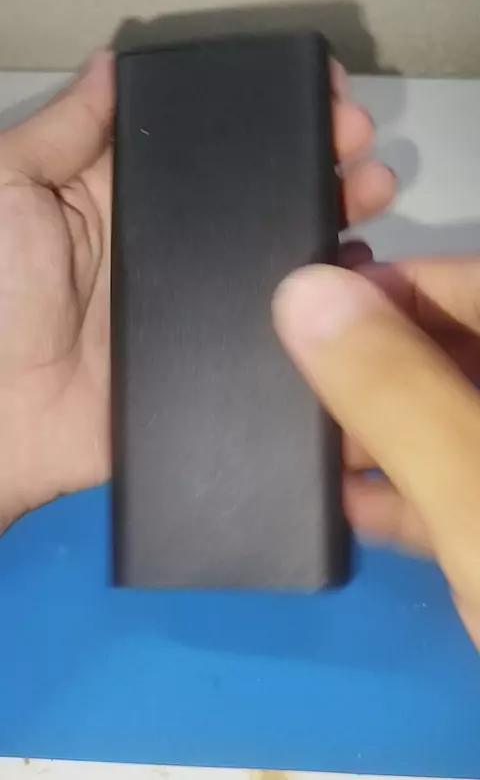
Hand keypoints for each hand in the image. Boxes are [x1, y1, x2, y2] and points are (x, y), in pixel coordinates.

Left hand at [0, 56, 393, 530]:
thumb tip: (111, 64)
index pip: (208, 146)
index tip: (314, 93)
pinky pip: (279, 327)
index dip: (261, 116)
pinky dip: (319, 304)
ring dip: (328, 219)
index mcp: (129, 199)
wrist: (4, 416)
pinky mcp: (218, 356)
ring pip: (276, 255)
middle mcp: (175, 245)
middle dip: (313, 158)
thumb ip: (61, 133)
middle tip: (359, 139)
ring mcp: (201, 303)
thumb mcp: (10, 188)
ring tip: (373, 191)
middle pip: (256, 195)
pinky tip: (353, 274)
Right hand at [273, 259, 479, 648]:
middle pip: (466, 351)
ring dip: (391, 435)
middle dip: (380, 370)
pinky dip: (421, 491)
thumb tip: (303, 293)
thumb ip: (397, 394)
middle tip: (302, 396)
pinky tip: (358, 509)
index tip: (307, 317)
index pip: (478, 283)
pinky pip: (473, 484)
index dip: (392, 289)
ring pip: (463, 420)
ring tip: (316, 453)